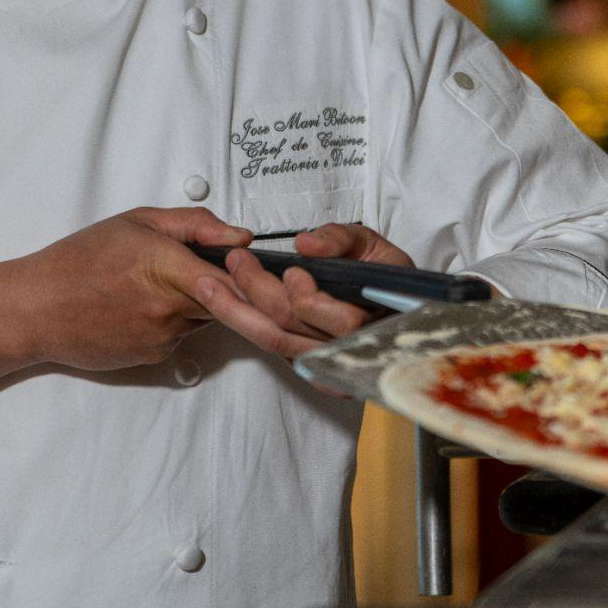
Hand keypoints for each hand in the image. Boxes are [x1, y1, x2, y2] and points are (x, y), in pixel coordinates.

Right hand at [15, 206, 252, 371]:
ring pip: (205, 318)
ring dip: (198, 302)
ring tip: (159, 282)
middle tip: (201, 266)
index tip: (254, 265)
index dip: (250, 274)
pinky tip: (143, 305)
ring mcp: (163, 337)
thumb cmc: (80, 260)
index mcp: (165, 266)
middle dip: (224, 285)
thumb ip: (195, 225)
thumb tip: (239, 237)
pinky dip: (175, 320)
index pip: (233, 279)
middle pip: (226, 302)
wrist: (39, 308)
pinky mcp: (155, 357)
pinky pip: (182, 335)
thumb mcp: (137, 221)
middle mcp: (168, 307)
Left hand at [194, 222, 414, 362]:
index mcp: (373, 319)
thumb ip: (341, 239)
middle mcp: (349, 350)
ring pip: (275, 342)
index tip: (292, 269)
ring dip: (237, 312)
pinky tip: (226, 308)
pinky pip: (274, 349)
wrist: (396, 309)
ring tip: (210, 285)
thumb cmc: (386, 276)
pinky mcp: (311, 367)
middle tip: (237, 261)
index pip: (339, 321)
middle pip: (293, 328)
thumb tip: (307, 244)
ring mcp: (327, 364)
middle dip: (258, 292)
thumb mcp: (372, 246)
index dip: (309, 297)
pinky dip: (247, 327)